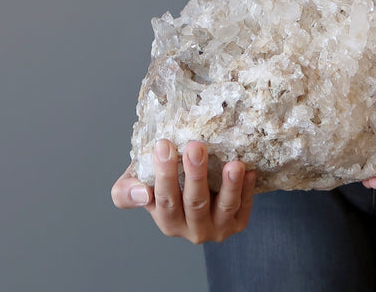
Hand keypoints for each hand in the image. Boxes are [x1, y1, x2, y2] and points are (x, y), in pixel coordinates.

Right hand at [110, 140, 255, 243]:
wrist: (191, 185)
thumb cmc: (163, 181)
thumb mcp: (138, 184)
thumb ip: (126, 191)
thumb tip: (140, 191)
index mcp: (166, 221)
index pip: (164, 200)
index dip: (164, 174)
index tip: (163, 145)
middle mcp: (191, 229)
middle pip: (194, 203)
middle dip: (195, 175)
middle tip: (195, 147)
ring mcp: (216, 228)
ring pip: (224, 208)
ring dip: (229, 186)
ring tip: (233, 164)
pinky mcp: (237, 223)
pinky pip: (244, 208)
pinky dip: (247, 190)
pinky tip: (248, 170)